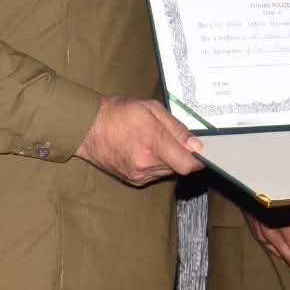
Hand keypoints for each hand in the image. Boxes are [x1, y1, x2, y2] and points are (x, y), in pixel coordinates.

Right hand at [75, 96, 202, 185]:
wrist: (87, 128)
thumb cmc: (118, 113)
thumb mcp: (151, 109)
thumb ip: (176, 127)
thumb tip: (196, 144)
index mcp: (153, 143)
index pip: (187, 164)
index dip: (199, 160)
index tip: (202, 151)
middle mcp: (146, 163)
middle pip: (179, 167)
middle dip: (182, 155)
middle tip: (173, 138)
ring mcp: (138, 175)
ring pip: (167, 172)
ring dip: (169, 160)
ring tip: (155, 141)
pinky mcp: (133, 180)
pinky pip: (155, 175)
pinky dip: (157, 164)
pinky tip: (146, 149)